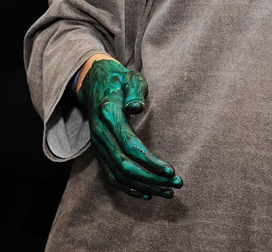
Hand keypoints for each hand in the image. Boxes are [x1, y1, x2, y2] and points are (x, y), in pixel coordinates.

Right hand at [77, 59, 183, 198]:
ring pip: (119, 175)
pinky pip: (111, 177)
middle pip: (125, 166)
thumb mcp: (131, 78)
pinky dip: (129, 188)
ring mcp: (98, 146)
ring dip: (144, 187)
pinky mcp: (100, 153)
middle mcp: (100, 136)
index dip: (151, 162)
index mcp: (109, 116)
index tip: (171, 171)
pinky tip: (147, 194)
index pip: (130, 147)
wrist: (94, 83)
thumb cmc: (120, 80)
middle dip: (152, 179)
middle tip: (176, 185)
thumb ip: (135, 91)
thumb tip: (137, 107)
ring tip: (168, 192)